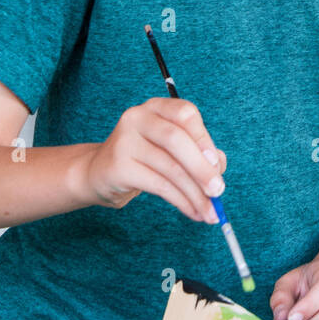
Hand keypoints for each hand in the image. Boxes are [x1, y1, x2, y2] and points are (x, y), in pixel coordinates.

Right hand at [74, 97, 225, 222]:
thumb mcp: (172, 150)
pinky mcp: (118, 166)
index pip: (185, 113)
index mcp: (156, 107)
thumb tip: (218, 167)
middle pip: (176, 139)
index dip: (203, 138)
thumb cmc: (145, 158)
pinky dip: (180, 201)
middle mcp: (137, 118)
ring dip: (195, 193)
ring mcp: (124, 141)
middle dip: (201, 169)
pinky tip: (192, 211)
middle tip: (218, 192)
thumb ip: (199, 153)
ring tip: (209, 212)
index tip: (217, 164)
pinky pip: (157, 185)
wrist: (100, 173)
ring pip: (169, 167)